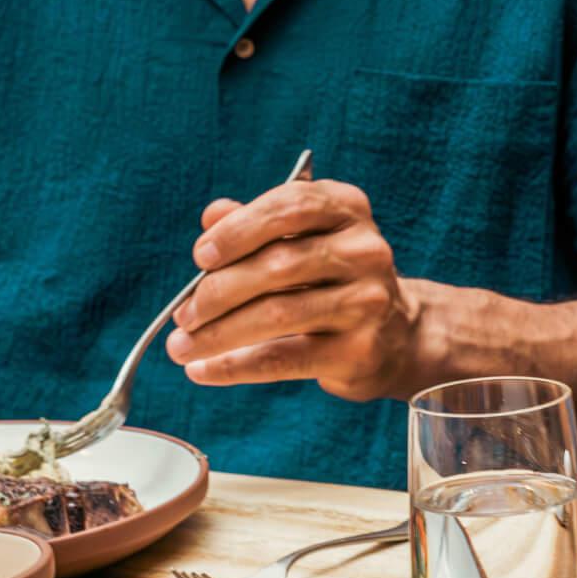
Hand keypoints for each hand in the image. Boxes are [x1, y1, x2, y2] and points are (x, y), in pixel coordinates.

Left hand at [165, 178, 419, 401]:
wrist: (395, 333)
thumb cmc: (331, 277)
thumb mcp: (302, 238)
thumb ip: (257, 224)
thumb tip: (211, 217)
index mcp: (348, 209)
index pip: (289, 207)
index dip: (239, 230)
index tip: (200, 257)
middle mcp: (365, 250)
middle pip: (278, 265)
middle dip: (218, 292)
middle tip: (182, 315)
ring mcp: (367, 301)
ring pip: (278, 314)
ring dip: (219, 333)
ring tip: (181, 346)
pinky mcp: (360, 349)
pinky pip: (285, 357)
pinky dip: (237, 366)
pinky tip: (204, 370)